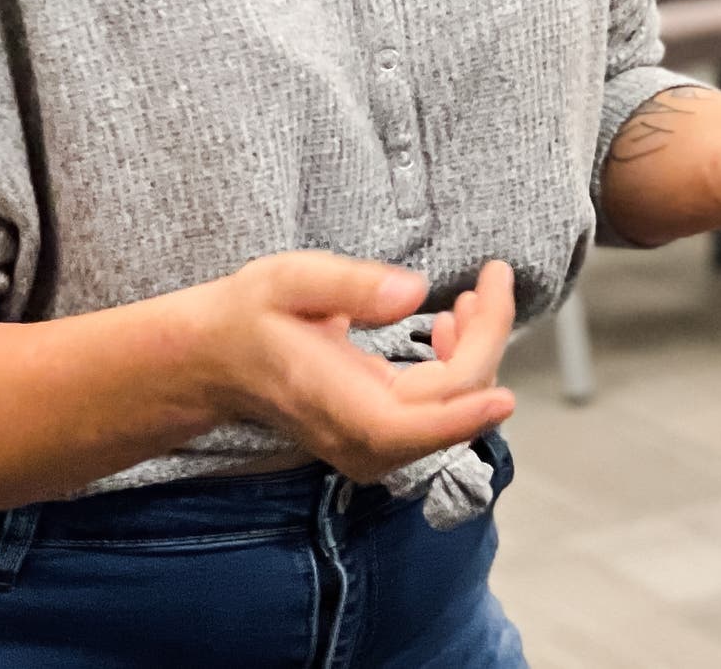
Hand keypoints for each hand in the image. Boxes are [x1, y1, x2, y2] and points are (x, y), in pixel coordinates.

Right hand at [188, 254, 515, 483]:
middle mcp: (356, 435)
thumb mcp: (290, 280)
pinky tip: (448, 327)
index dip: (463, 418)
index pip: (410, 428)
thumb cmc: (248, 316)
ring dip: (477, 356)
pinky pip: (435, 412)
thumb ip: (351, 285)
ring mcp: (367, 441)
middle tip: (491, 280)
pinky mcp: (377, 432)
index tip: (507, 397)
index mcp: (333, 402)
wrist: (212, 360)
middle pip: (448, 409)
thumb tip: (414, 293)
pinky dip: (459, 370)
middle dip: (487, 344)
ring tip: (473, 299)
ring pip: (449, 414)